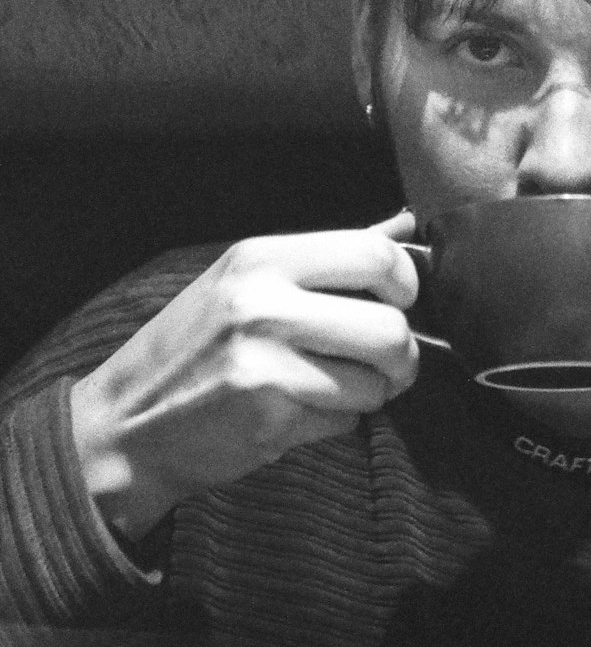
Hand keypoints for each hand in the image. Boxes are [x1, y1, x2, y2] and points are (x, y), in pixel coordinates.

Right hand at [70, 211, 419, 541]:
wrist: (127, 422)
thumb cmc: (197, 344)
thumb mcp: (250, 279)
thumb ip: (331, 254)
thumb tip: (407, 225)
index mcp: (261, 257)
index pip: (375, 255)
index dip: (405, 283)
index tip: (398, 301)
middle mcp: (263, 303)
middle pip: (390, 327)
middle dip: (404, 354)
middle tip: (389, 362)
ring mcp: (266, 362)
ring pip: (376, 381)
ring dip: (372, 393)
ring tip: (338, 387)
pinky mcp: (269, 417)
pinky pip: (346, 421)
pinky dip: (339, 422)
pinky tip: (302, 412)